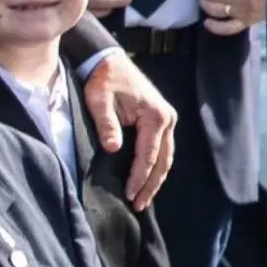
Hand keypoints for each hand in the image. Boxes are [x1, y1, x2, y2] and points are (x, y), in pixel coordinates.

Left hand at [82, 52, 175, 209]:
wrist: (108, 61)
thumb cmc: (103, 80)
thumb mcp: (100, 101)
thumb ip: (106, 125)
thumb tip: (114, 149)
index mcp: (155, 116)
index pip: (148, 156)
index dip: (139, 178)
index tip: (129, 195)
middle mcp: (167, 119)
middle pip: (163, 161)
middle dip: (151, 185)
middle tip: (138, 205)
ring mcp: (166, 119)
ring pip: (165, 157)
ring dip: (154, 178)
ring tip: (142, 199)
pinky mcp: (160, 120)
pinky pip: (161, 149)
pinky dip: (154, 166)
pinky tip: (145, 179)